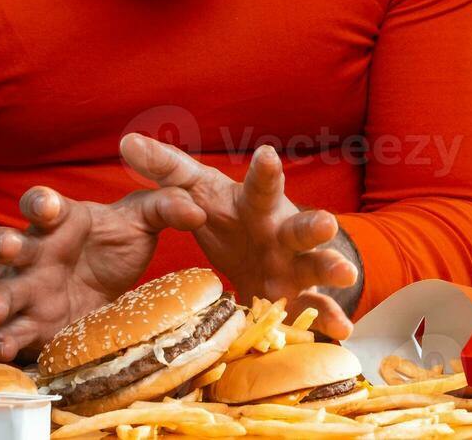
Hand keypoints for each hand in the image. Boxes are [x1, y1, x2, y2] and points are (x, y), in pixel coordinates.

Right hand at [0, 184, 205, 360]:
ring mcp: (28, 290)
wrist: (111, 290)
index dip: (42, 203)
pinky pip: (10, 332)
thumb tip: (196, 207)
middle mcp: (36, 252)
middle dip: (3, 244)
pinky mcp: (30, 325)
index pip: (42, 204)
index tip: (49, 207)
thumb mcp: (145, 222)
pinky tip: (7, 347)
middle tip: (8, 248)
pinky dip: (4, 340)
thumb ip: (167, 208)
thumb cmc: (117, 245)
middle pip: (9, 244)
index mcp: (61, 221)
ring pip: (2, 290)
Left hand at [118, 134, 360, 338]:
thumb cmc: (228, 215)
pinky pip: (314, 310)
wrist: (258, 252)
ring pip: (316, 267)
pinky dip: (329, 320)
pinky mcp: (295, 299)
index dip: (263, 171)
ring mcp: (294, 267)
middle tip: (327, 223)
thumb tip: (126, 141)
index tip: (267, 154)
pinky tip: (342, 331)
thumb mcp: (196, 190)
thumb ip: (166, 169)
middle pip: (299, 227)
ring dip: (331, 269)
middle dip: (313, 226)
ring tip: (345, 273)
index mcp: (256, 206)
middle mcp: (281, 233)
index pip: (259, 185)